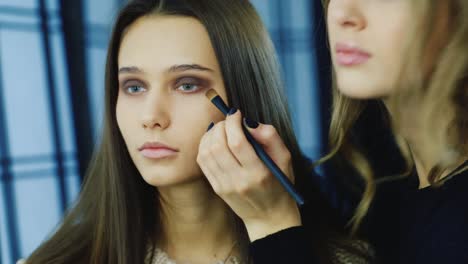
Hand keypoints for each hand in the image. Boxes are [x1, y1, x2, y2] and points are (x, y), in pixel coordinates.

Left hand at [197, 109, 300, 240]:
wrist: (269, 217)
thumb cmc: (280, 184)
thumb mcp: (285, 160)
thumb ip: (271, 137)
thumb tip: (249, 122)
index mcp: (258, 173)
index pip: (237, 142)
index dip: (233, 123)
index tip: (236, 114)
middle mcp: (238, 181)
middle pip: (218, 145)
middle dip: (220, 126)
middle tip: (228, 120)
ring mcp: (224, 186)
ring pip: (206, 152)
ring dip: (210, 134)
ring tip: (221, 129)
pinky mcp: (216, 188)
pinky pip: (203, 162)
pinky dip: (204, 146)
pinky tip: (214, 140)